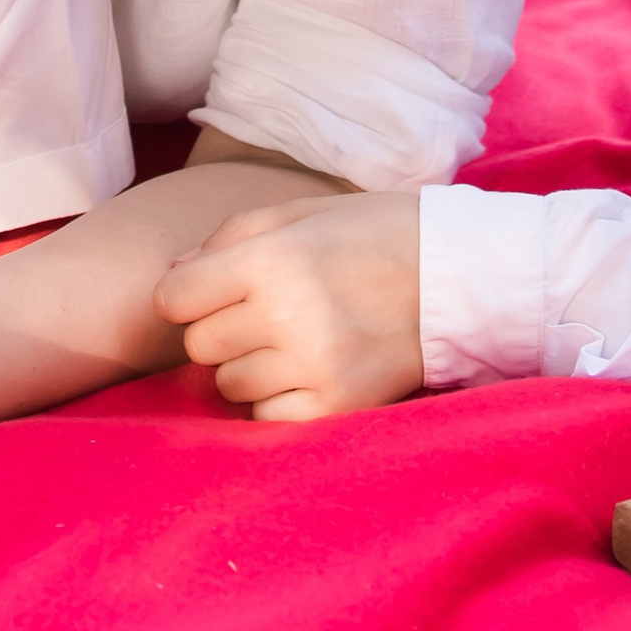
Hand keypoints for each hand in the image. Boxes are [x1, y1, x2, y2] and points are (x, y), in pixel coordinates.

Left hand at [152, 191, 423, 420]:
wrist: (457, 275)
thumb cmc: (373, 232)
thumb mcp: (301, 212)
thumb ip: (231, 236)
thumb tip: (174, 271)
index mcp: (270, 260)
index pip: (174, 297)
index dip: (184, 292)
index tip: (208, 289)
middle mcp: (285, 316)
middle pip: (200, 345)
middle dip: (218, 328)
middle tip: (258, 311)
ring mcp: (313, 366)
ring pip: (230, 385)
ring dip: (247, 365)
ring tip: (288, 339)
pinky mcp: (339, 405)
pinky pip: (269, 419)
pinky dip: (275, 401)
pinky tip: (303, 372)